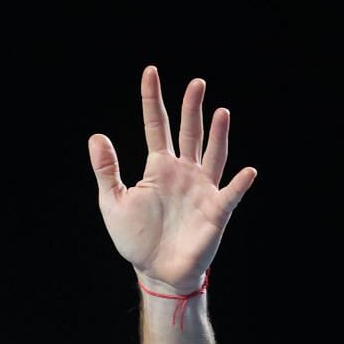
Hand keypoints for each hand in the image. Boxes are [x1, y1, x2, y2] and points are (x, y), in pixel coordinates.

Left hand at [88, 65, 256, 293]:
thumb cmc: (137, 239)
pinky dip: (239, 183)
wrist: (157, 271)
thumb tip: (96, 136)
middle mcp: (184, 172)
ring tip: (221, 112)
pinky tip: (247, 171)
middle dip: (192, 107)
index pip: (155, 125)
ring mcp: (202, 189)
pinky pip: (230, 194)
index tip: (150, 71)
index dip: (152, 99)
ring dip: (218, 135)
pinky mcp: (216, 211)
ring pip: (213, 155)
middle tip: (196, 82)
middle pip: (189, 132)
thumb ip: (107, 170)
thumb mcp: (114, 202)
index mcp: (159, 167)